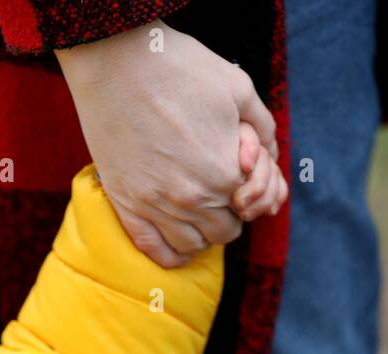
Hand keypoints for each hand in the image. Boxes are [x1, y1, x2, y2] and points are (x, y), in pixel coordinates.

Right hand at [56, 18, 283, 266]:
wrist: (117, 63)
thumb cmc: (180, 68)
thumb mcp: (239, 88)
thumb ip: (263, 127)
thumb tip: (271, 154)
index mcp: (226, 173)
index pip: (253, 206)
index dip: (252, 191)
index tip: (240, 175)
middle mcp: (194, 198)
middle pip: (225, 232)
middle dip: (228, 214)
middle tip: (219, 193)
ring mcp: (157, 206)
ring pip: (193, 246)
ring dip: (201, 234)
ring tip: (196, 212)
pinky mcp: (127, 206)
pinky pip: (155, 250)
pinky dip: (171, 255)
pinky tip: (177, 244)